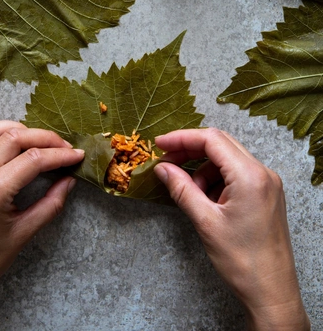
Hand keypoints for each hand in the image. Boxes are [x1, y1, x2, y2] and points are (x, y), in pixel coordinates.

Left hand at [0, 121, 83, 330]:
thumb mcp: (24, 234)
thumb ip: (51, 203)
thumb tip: (70, 180)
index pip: (33, 159)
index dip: (60, 155)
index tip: (78, 156)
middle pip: (15, 137)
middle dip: (45, 138)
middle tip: (65, 148)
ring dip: (19, 130)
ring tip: (39, 142)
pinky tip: (13, 144)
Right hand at [154, 128, 309, 330]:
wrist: (271, 292)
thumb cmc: (243, 261)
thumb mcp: (205, 222)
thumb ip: (182, 189)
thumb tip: (163, 168)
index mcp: (251, 176)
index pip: (212, 140)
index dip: (182, 138)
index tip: (160, 144)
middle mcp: (262, 173)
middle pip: (220, 144)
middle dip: (190, 150)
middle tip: (166, 161)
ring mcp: (266, 183)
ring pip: (227, 159)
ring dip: (202, 168)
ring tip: (189, 191)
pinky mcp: (265, 194)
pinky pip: (235, 174)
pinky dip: (215, 180)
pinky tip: (205, 199)